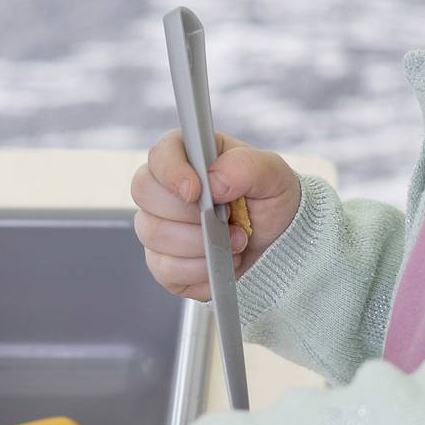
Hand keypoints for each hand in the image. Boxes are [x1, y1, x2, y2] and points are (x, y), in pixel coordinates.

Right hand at [132, 131, 299, 301]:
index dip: (171, 172)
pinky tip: (222, 262)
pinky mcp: (164, 263)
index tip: (195, 191)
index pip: (159, 154)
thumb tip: (212, 183)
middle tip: (228, 220)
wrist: (279, 245)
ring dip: (201, 243)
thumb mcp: (273, 174)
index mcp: (189, 156)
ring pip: (153, 233)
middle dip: (189, 213)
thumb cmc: (271, 200)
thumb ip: (245, 167)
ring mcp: (159, 227)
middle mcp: (165, 189)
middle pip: (144, 192)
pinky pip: (165, 269)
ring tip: (236, 242)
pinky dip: (199, 270)